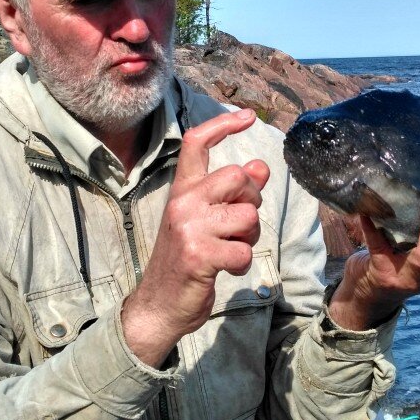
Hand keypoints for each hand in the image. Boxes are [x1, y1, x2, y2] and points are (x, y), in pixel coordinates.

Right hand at [121, 109, 269, 366]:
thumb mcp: (206, 219)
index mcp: (182, 190)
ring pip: (248, 216)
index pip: (197, 143)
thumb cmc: (186, 258)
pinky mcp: (199, 255)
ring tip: (229, 248)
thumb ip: (233, 194)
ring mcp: (189, 227)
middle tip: (239, 223)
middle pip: (238, 177)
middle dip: (252, 200)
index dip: (224, 125)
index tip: (249, 116)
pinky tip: (224, 268)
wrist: (159, 304)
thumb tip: (261, 167)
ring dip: (249, 238)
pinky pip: (244, 251)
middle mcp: (183, 202)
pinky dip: (242, 264)